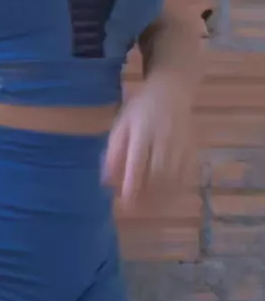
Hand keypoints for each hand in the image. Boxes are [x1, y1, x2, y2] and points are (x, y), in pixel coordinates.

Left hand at [104, 74, 193, 209]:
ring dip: (162, 195)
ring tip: (150, 207)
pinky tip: (169, 198)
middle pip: (158, 172)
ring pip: (174, 176)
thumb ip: (114, 152)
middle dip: (148, 194)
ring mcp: (181, 143)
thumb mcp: (122, 124)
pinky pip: (188, 174)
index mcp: (142, 130)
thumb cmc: (141, 109)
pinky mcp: (193, 147)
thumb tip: (106, 181)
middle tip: (137, 209)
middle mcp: (163, 137)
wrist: (172, 91)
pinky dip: (178, 189)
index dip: (132, 183)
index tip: (126, 203)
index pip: (137, 161)